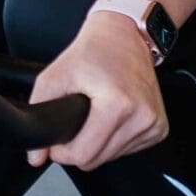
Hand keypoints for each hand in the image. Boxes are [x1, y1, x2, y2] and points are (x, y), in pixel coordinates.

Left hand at [27, 14, 167, 170]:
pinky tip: (111, 116)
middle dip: (79, 146)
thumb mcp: (54, 78)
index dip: (62, 152)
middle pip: (98, 159)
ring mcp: (154, 124)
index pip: (84, 155)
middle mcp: (142, 116)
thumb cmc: (91, 53)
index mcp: (118, 105)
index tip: (57, 138)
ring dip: (98, 142)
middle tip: (76, 119)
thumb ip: (39, 115)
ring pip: (112, 157)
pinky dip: (114, 139)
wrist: (124, 36)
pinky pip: (128, 150)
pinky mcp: (160, 129)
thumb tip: (35, 157)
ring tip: (95, 112)